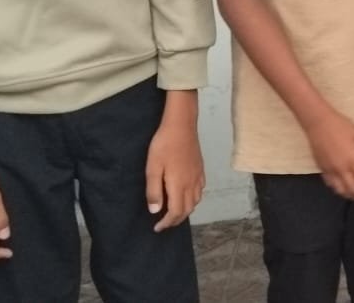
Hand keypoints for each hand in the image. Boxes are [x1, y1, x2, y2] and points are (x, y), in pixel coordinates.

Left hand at [145, 94, 204, 232]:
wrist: (181, 125)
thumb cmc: (164, 145)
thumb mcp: (153, 168)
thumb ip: (154, 190)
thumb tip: (155, 211)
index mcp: (179, 185)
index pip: (175, 212)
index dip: (167, 223)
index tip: (157, 228)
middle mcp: (191, 184)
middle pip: (187, 209)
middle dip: (176, 220)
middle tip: (164, 224)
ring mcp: (198, 176)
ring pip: (196, 201)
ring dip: (185, 211)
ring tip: (174, 212)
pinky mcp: (200, 169)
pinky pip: (200, 190)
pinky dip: (194, 199)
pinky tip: (187, 195)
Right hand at [303, 108, 353, 203]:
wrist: (318, 122)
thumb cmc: (342, 126)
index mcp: (353, 160)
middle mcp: (341, 169)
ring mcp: (330, 171)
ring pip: (342, 191)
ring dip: (353, 197)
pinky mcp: (322, 169)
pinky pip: (332, 185)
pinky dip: (340, 191)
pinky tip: (345, 191)